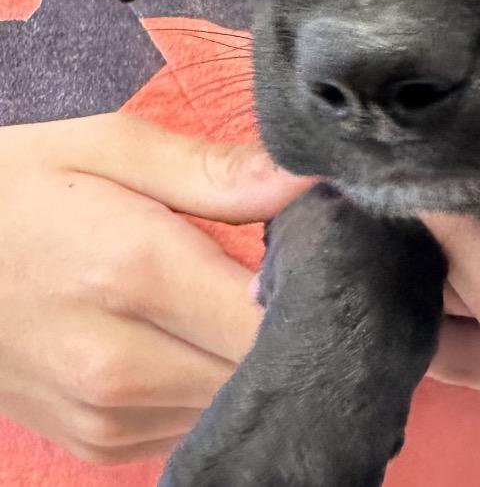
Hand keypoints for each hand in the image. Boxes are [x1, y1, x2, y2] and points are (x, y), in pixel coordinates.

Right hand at [0, 113, 309, 464]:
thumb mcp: (110, 148)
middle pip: (260, 371)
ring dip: (259, 364)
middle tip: (311, 279)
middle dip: (300, 330)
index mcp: (134, 272)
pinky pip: (192, 427)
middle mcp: (121, 363)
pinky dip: (216, 389)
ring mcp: (103, 416)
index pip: (271, 319)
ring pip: (232, 406)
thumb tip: (308, 182)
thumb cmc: (17, 189)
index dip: (320, 294)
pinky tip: (209, 340)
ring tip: (260, 306)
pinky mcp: (95, 443)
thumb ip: (215, 171)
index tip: (337, 260)